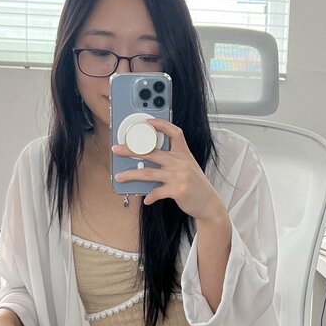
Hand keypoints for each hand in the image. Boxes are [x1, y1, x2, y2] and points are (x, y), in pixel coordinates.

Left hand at [112, 120, 226, 223]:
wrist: (208, 203)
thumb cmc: (195, 186)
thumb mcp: (187, 168)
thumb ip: (172, 163)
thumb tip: (146, 164)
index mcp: (184, 153)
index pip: (174, 133)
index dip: (161, 125)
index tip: (147, 122)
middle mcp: (181, 162)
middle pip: (152, 152)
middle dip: (131, 150)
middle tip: (116, 150)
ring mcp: (179, 176)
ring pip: (148, 173)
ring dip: (131, 175)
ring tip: (119, 177)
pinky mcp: (177, 190)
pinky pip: (157, 192)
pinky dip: (150, 196)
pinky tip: (145, 199)